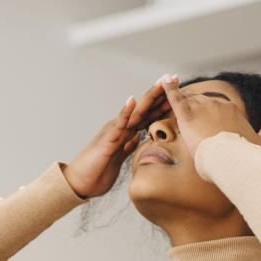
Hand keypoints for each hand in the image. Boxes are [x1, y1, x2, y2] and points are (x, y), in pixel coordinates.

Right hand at [62, 76, 173, 198]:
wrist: (80, 182)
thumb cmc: (98, 171)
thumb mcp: (120, 157)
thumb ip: (128, 146)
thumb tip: (138, 138)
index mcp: (126, 132)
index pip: (148, 114)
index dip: (163, 102)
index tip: (179, 91)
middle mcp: (121, 128)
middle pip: (145, 107)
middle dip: (160, 93)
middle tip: (174, 77)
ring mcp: (114, 131)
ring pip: (135, 111)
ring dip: (148, 97)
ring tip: (160, 83)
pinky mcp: (107, 140)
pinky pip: (118, 124)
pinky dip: (125, 112)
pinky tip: (132, 100)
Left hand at [159, 75, 260, 155]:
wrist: (232, 161)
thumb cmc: (246, 155)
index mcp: (232, 109)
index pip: (216, 108)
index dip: (208, 116)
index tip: (205, 127)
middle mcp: (217, 104)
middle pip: (201, 104)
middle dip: (194, 113)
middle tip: (185, 124)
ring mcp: (202, 108)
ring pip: (188, 103)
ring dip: (179, 105)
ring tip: (174, 112)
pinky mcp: (187, 116)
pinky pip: (175, 99)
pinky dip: (168, 89)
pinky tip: (163, 81)